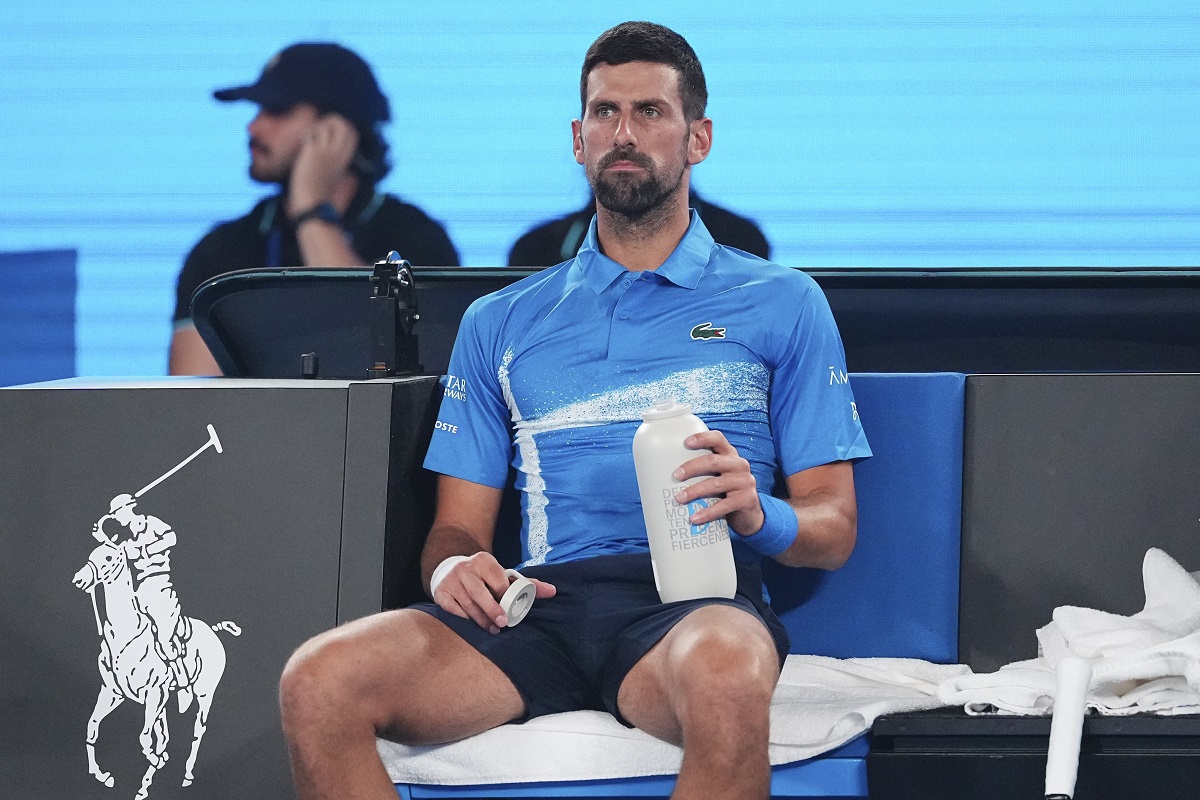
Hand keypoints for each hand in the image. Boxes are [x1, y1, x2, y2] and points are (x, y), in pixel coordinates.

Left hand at [286, 113, 358, 216]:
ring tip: (310, 138)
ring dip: (317, 126)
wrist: (313, 204)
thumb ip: (334, 159)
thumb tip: (324, 145)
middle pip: (344, 123)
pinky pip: (312, 133)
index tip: (330, 134)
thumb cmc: (321, 192)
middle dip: (331, 120)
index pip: (352, 132)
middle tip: (319, 132)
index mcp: (347, 158)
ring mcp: (327, 152)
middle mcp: (339, 153)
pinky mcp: (314, 153)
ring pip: (328, 124)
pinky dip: (307, 135)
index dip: (341, 127)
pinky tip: (303, 144)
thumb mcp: (334, 173)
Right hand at [432, 552, 555, 633]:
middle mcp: (465, 568)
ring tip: (492, 630)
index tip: (510, 611)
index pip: (497, 580)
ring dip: (480, 619)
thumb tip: (553, 591)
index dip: (504, 596)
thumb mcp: (502, 575)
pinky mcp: (440, 592)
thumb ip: (526, 583)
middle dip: (492, 610)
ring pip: (466, 603)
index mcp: (484, 560)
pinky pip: (451, 609)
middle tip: (502, 624)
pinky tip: (471, 625)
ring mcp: (450, 580)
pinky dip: (462, 618)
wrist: (450, 568)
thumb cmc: (483, 576)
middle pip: (479, 592)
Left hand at [670, 429, 763, 536]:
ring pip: (717, 484)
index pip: (718, 439)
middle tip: (675, 475)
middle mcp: (739, 464)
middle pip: (714, 461)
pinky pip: (724, 506)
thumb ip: (702, 471)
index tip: (685, 442)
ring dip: (695, 491)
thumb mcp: (718, 476)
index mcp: (730, 454)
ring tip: (679, 499)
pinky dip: (708, 512)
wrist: (749, 514)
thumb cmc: (725, 491)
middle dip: (692, 467)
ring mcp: (745, 482)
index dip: (703, 438)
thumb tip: (662, 474)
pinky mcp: (746, 499)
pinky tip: (695, 518)